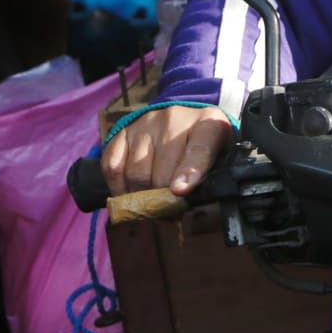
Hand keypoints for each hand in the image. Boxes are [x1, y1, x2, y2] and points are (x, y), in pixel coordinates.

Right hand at [101, 106, 234, 196]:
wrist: (184, 117)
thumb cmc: (203, 144)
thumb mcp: (218, 155)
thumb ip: (207, 176)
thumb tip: (183, 202)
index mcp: (208, 125)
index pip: (200, 150)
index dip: (189, 172)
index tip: (179, 191)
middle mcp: (174, 119)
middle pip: (162, 172)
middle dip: (164, 201)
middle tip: (169, 215)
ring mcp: (146, 124)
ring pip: (137, 174)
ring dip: (141, 198)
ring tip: (151, 206)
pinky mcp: (123, 131)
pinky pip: (112, 167)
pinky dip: (118, 188)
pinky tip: (129, 195)